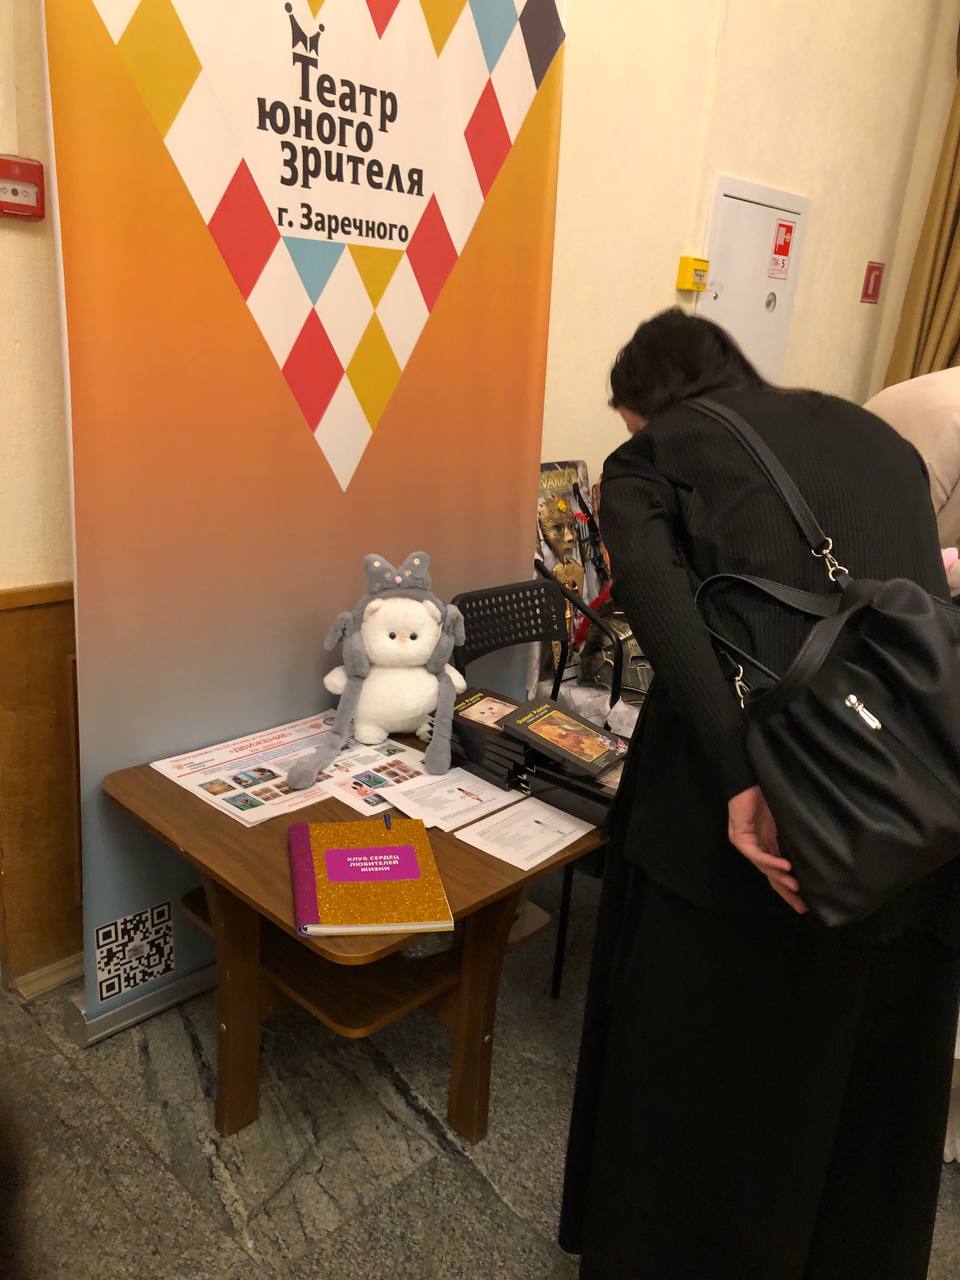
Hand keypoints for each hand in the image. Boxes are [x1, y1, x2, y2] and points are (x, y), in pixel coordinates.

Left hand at [728, 786, 807, 913]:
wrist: (751, 777)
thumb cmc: (769, 793)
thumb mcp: (786, 819)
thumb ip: (795, 834)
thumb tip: (819, 848)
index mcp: (767, 843)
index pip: (779, 870)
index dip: (791, 886)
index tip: (806, 901)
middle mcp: (756, 846)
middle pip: (771, 875)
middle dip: (786, 892)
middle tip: (802, 907)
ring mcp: (746, 842)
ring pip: (764, 867)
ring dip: (780, 878)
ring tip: (796, 888)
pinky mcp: (739, 836)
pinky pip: (756, 853)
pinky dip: (771, 860)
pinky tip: (785, 867)